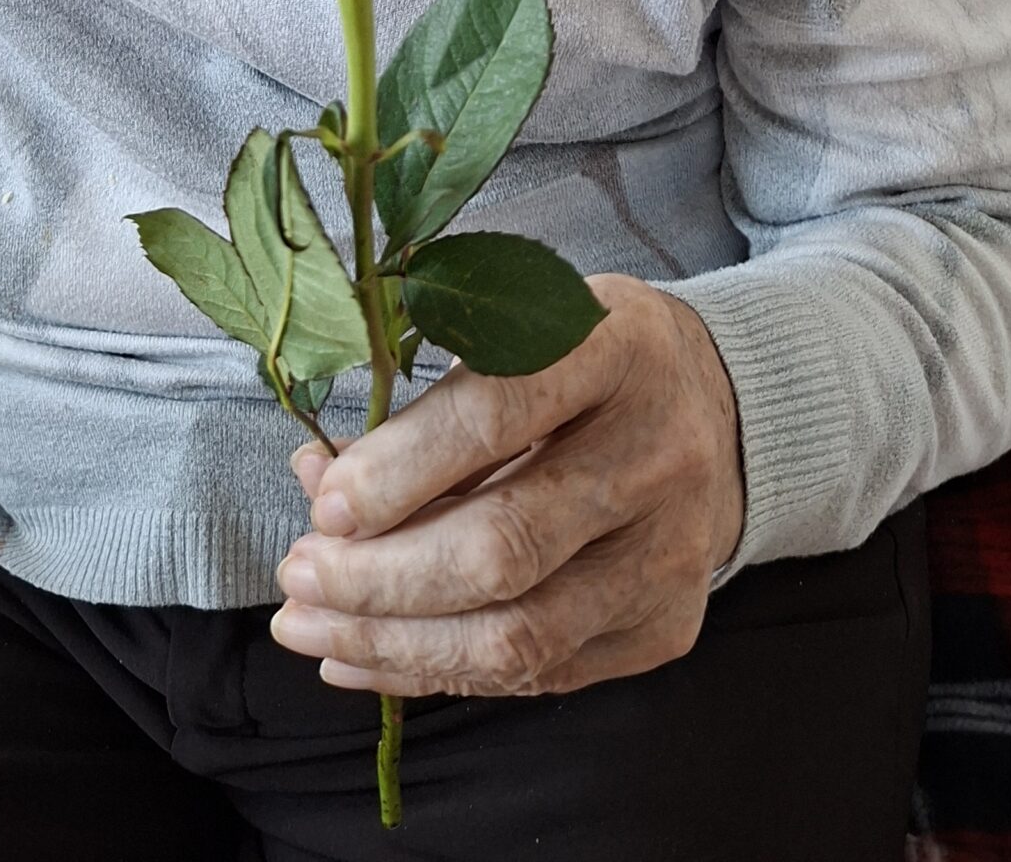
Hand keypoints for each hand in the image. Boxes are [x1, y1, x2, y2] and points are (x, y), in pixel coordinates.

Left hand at [271, 275, 743, 697]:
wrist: (713, 406)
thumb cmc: (583, 360)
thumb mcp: (513, 334)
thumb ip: (421, 406)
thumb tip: (314, 477)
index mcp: (614, 348)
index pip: (496, 415)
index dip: (399, 469)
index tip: (324, 503)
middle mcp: (657, 454)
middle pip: (505, 546)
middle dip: (380, 577)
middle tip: (297, 573)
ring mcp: (670, 552)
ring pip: (520, 634)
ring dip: (395, 642)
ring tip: (310, 627)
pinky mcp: (666, 625)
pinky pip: (540, 676)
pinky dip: (440, 673)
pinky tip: (366, 657)